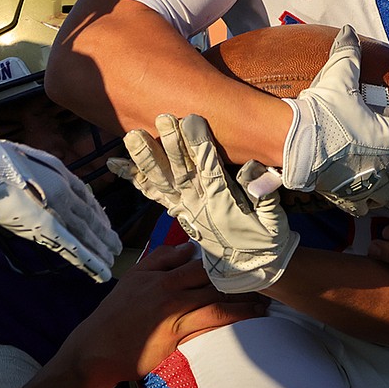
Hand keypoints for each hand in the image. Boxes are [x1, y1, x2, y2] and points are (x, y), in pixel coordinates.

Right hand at [0, 135, 121, 281]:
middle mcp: (65, 195)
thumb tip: (56, 185)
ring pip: (85, 235)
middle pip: (90, 220)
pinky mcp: (43, 229)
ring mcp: (55, 212)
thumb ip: (50, 174)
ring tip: (110, 262)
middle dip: (104, 236)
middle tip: (116, 249)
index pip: (88, 200)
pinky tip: (98, 269)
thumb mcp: (34, 160)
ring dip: (99, 250)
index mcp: (63, 177)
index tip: (106, 226)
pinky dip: (86, 260)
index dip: (98, 215)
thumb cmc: (1, 161)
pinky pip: (71, 247)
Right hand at [69, 243, 266, 382]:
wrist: (98, 348)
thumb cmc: (116, 314)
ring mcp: (175, 314)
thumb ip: (160, 259)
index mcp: (161, 276)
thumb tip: (186, 248)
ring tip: (265, 301)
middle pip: (213, 280)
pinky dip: (233, 319)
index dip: (224, 259)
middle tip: (266, 277)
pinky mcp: (177, 337)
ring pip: (217, 302)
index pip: (199, 262)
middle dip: (240, 278)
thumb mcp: (134, 277)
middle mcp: (170, 292)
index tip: (246, 257)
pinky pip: (210, 324)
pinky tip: (249, 318)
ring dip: (244, 301)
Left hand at [111, 113, 299, 292]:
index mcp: (223, 203)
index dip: (200, 146)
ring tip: (132, 136)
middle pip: (181, 171)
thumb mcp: (273, 220)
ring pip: (161, 181)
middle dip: (171, 145)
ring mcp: (184, 208)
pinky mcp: (177, 211)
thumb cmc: (265, 239)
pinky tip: (115, 163)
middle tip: (163, 118)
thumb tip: (257, 169)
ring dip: (146, 158)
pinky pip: (152, 193)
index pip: (210, 170)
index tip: (192, 121)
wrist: (247, 269)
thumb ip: (265, 196)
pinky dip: (134, 177)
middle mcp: (199, 205)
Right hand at [279, 25, 388, 214]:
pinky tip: (372, 201)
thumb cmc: (322, 112)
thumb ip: (347, 54)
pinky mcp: (348, 197)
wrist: (295, 145)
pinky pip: (367, 206)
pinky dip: (372, 203)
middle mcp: (386, 163)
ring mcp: (369, 184)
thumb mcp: (338, 77)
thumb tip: (348, 31)